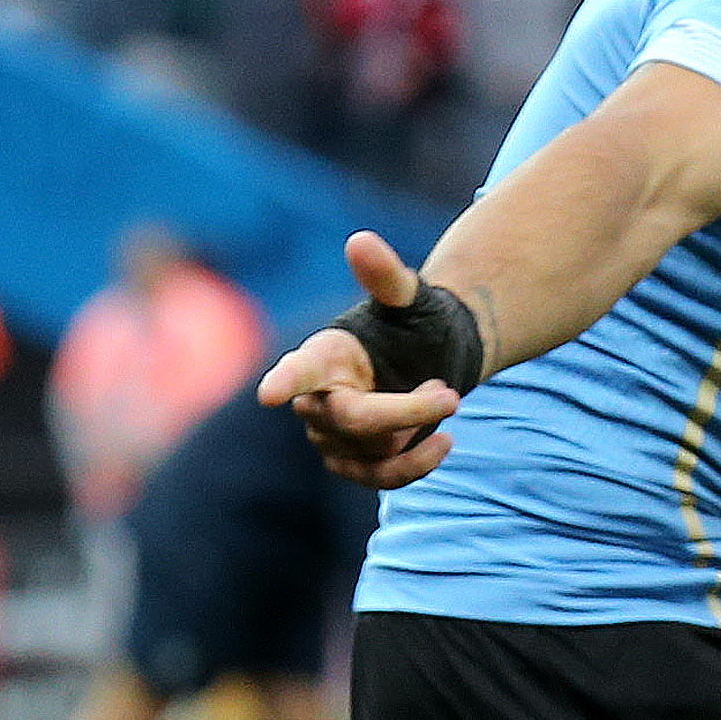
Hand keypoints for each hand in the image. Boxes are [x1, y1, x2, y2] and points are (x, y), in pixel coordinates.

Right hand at [257, 232, 463, 488]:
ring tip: (442, 394)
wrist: (438, 357)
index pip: (298, 371)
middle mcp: (315, 399)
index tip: (270, 393)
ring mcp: (330, 435)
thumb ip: (388, 276)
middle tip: (450, 393)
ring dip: (417, 429)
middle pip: (351, 420)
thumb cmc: (418, 322)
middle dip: (405, 411)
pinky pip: (380, 478)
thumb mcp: (411, 298)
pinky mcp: (353, 462)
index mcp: (322, 355)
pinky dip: (417, 465)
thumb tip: (361, 241)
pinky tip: (445, 442)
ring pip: (371, 451)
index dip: (285, 381)